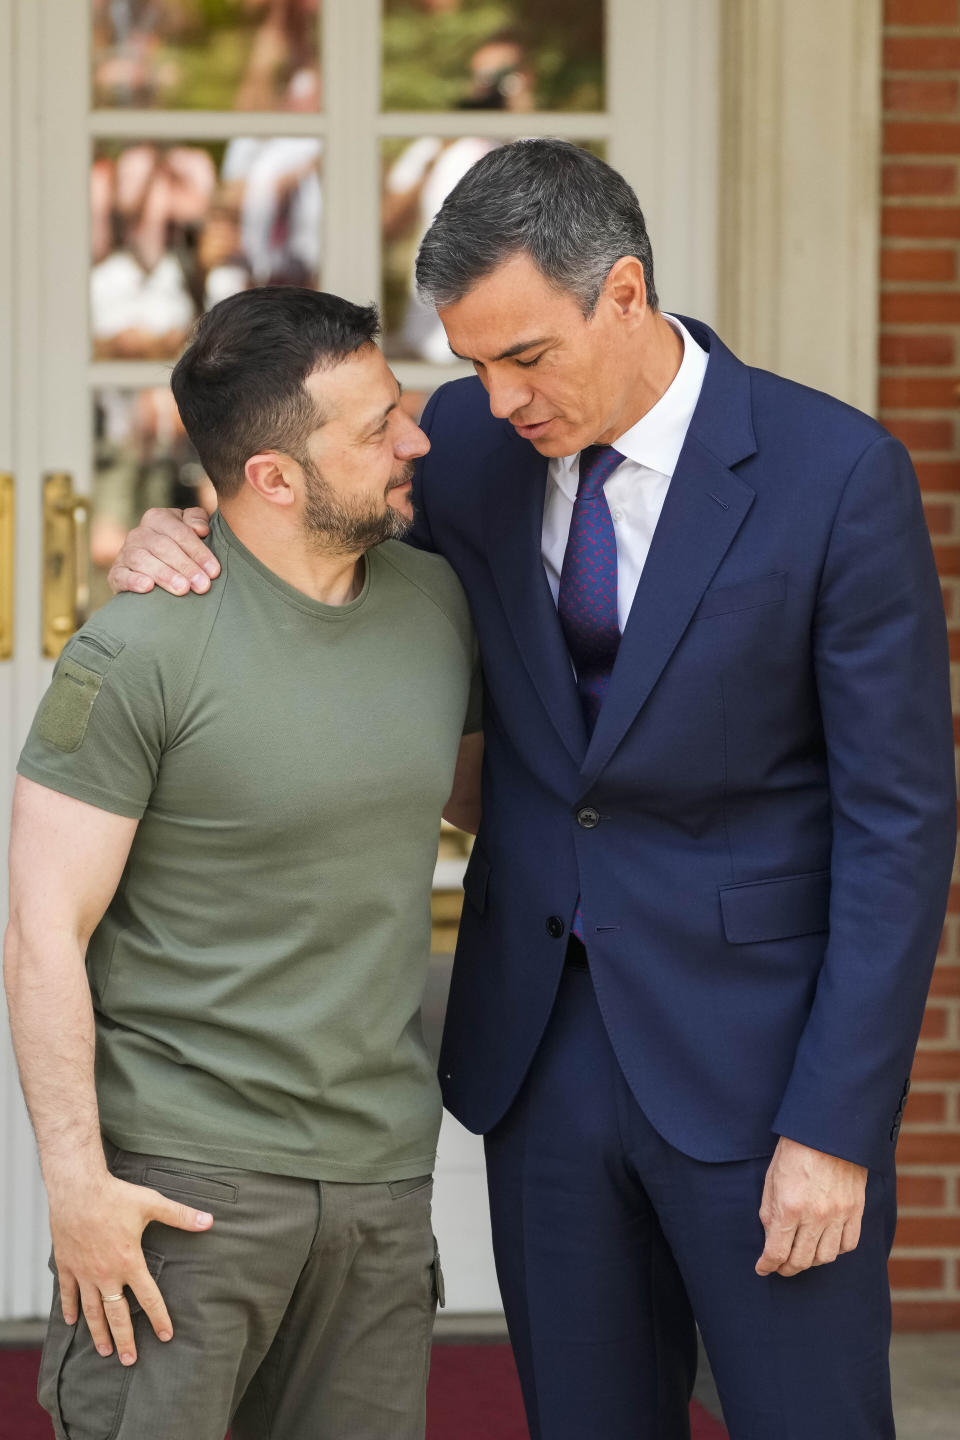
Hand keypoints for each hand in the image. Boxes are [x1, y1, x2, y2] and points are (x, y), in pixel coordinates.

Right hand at [49, 1169, 213, 1364]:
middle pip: (116, 1314)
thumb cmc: (116, 1195)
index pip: (147, 1297)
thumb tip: (210, 1221)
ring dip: (98, 1332)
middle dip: (124, 1339)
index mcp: (129, 1262)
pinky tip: (73, 1322)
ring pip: (92, 1310)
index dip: (159, 1318)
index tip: (166, 1336)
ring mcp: (84, 1272)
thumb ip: (181, 1216)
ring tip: (104, 1351)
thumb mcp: (152, 1204)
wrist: (77, 1189)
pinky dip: (70, 1309)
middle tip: (130, 1360)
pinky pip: (67, 1293)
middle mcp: (106, 1273)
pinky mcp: (66, 1265)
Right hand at [107, 507, 219, 596]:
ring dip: (165, 575)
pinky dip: (134, 581)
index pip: (181, 533)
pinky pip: (121, 575)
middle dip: (186, 566)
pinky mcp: (116, 573)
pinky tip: (148, 587)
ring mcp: (126, 552)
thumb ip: (198, 520)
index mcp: (158, 518)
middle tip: (203, 585)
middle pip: (163, 547)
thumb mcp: (190, 529)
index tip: (214, 571)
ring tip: (183, 589)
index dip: (199, 552)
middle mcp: (139, 533)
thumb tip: (200, 530)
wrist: (147, 569)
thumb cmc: (178, 547)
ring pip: (143, 560)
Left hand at [756, 1136, 866, 1277]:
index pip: (777, 1252)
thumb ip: (770, 1212)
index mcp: (789, 1207)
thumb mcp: (771, 1179)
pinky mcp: (856, 1210)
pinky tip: (826, 1243)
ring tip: (802, 1254)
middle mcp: (815, 1216)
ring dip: (811, 1261)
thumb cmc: (794, 1150)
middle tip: (781, 1267)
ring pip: (825, 1257)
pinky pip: (848, 1244)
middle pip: (801, 1260)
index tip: (763, 1268)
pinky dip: (836, 1249)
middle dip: (787, 1268)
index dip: (767, 1265)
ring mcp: (838, 1214)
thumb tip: (770, 1238)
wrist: (828, 1130)